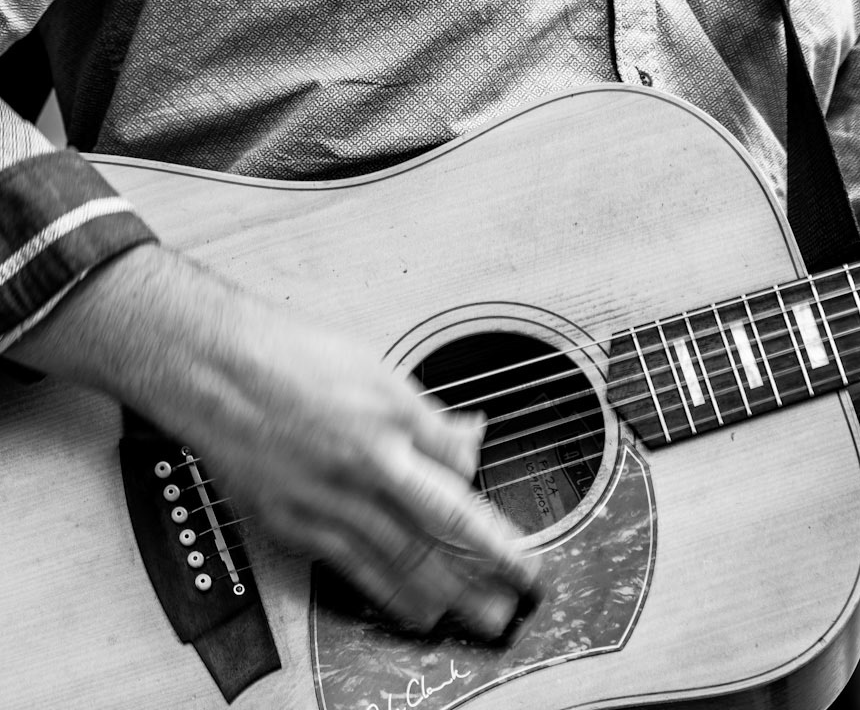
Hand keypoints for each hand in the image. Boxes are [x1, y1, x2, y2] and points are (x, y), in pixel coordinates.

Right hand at [10, 244, 537, 635]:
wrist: (217, 371)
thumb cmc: (294, 357)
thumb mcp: (376, 368)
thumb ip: (427, 414)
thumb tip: (471, 439)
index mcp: (390, 419)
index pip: (460, 479)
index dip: (496, 525)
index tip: (526, 551)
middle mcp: (364, 464)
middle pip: (438, 530)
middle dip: (485, 570)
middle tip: (519, 598)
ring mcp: (327, 500)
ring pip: (399, 559)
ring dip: (446, 594)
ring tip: (480, 618)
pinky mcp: (294, 525)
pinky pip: (353, 570)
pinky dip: (389, 594)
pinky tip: (414, 611)